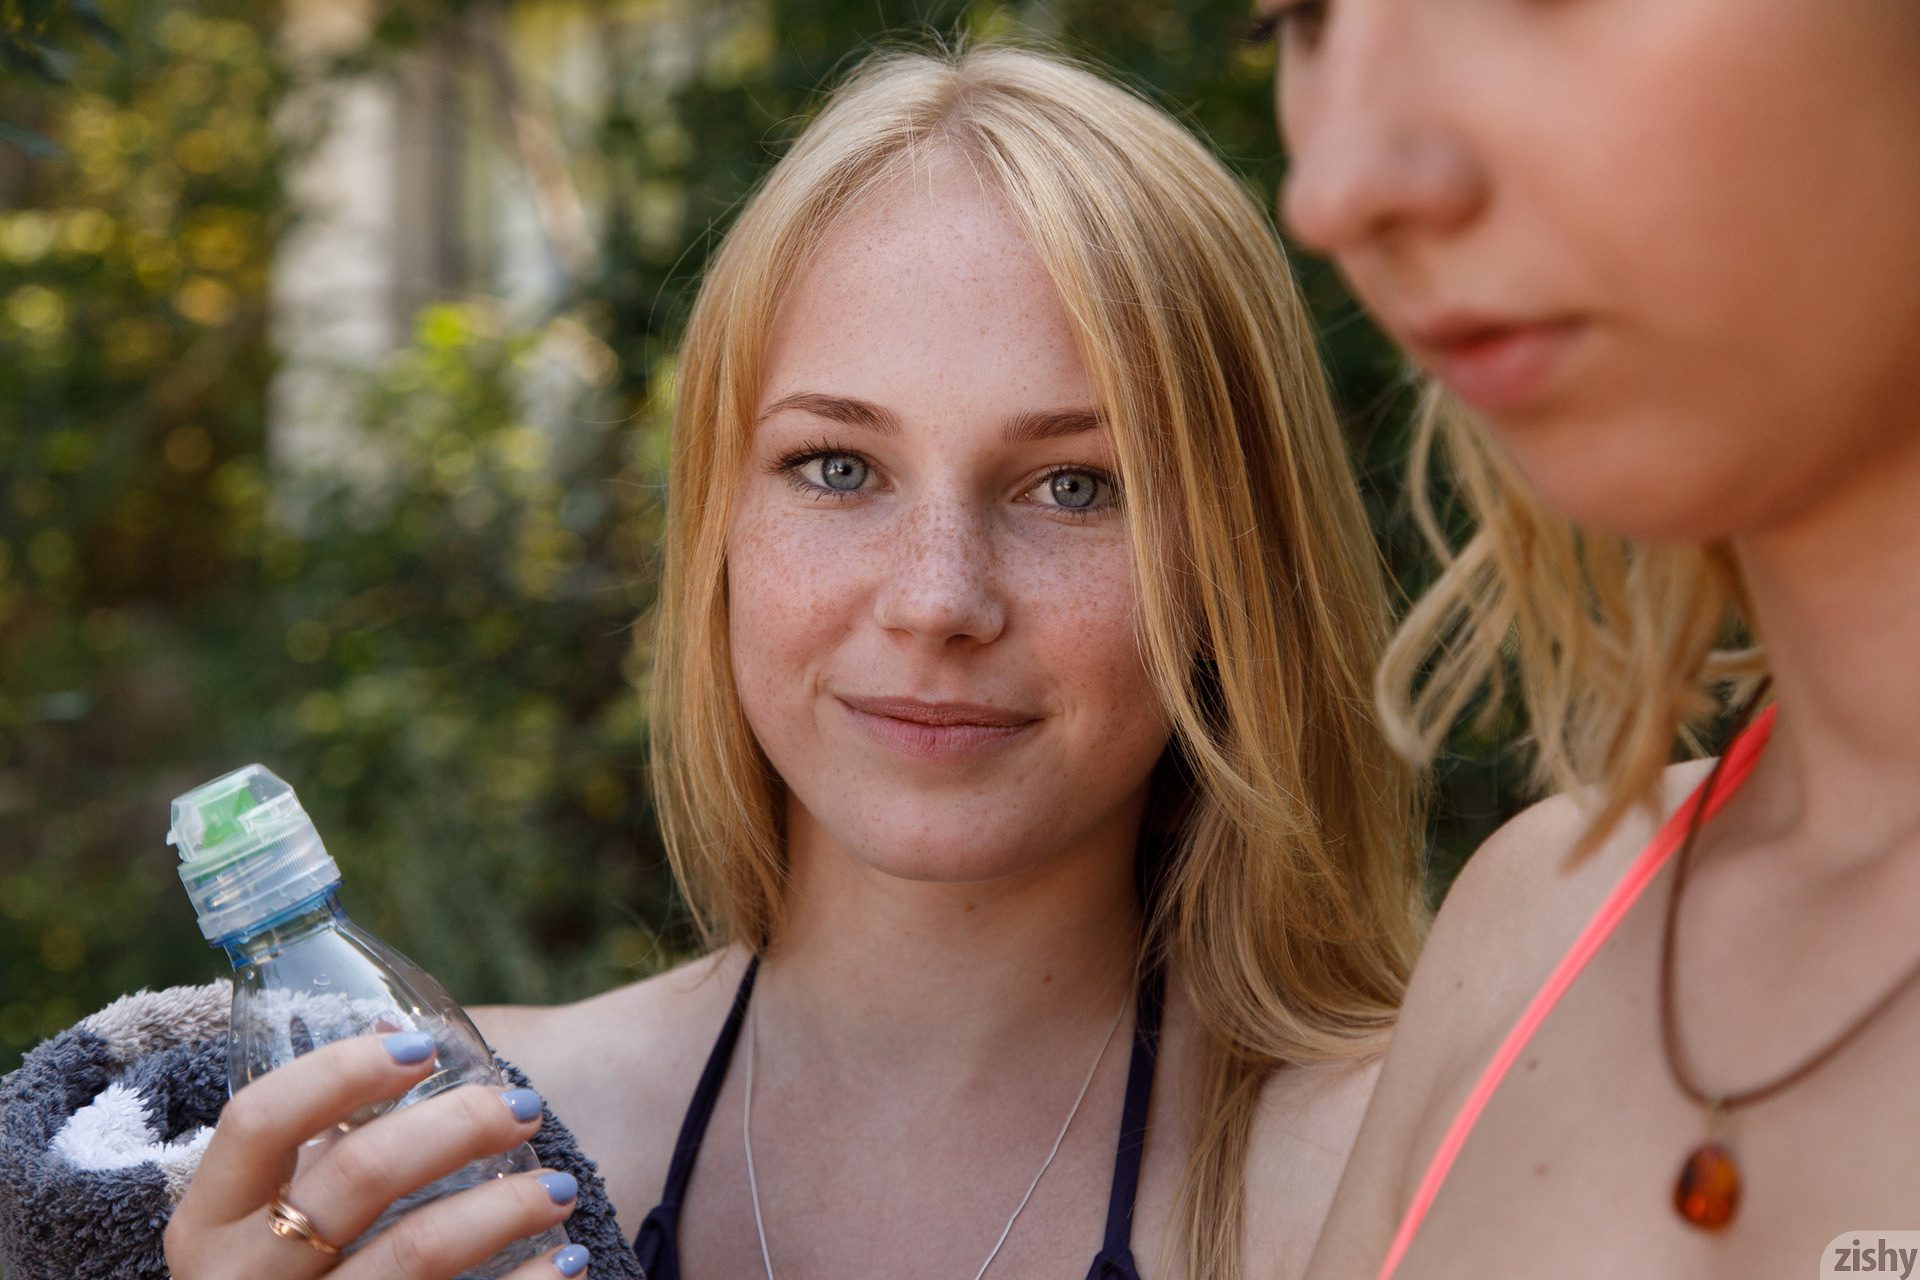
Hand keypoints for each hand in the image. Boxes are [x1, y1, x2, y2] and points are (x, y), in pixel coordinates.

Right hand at [163, 1031, 590, 1279]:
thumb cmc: (305, 1268)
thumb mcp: (286, 1207)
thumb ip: (326, 1139)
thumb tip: (398, 1028)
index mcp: (208, 1222)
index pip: (258, 1121)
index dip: (338, 1072)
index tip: (421, 1046)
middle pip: (355, 1177)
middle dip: (455, 1127)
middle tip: (523, 1105)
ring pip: (416, 1254)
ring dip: (505, 1209)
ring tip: (560, 1188)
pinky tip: (567, 1260)